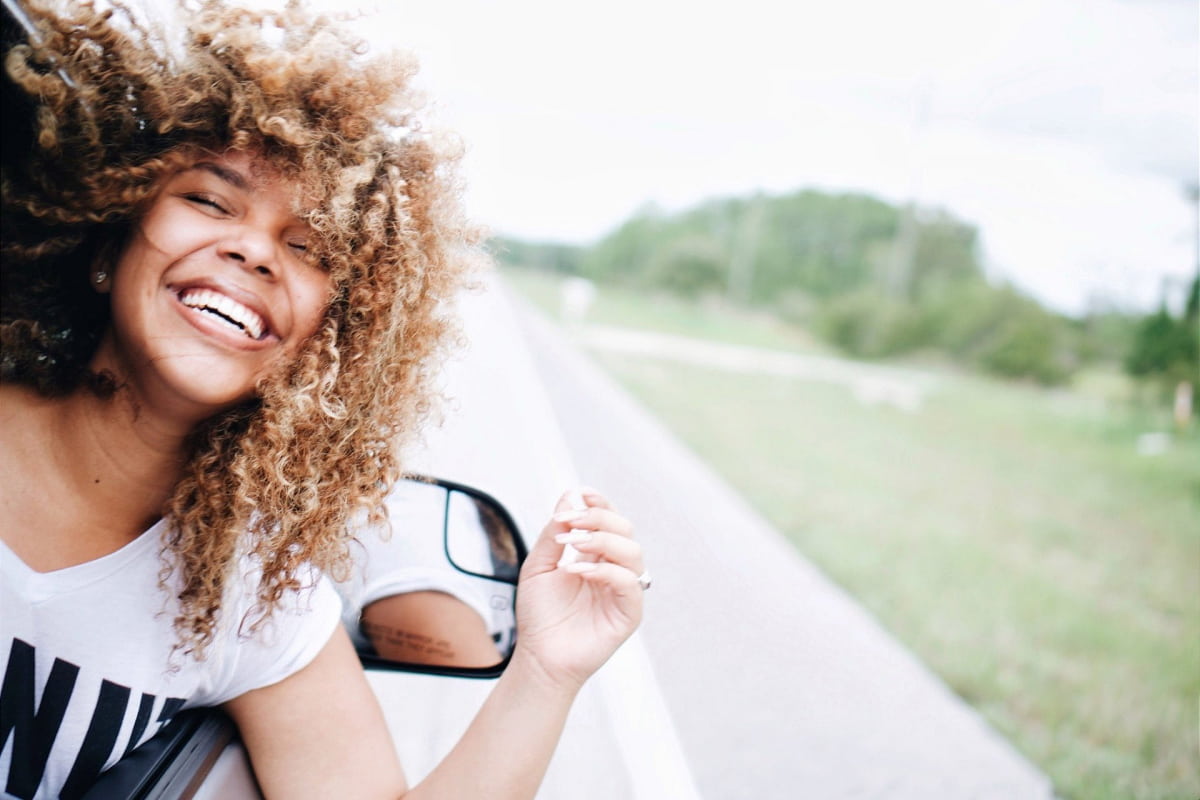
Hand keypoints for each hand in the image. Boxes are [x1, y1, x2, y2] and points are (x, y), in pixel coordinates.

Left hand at [513, 488, 644, 691]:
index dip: (600, 504)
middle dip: (598, 519)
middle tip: (570, 522)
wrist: (538, 656)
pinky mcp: (628, 613)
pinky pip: (629, 583)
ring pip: (632, 552)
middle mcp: (613, 571)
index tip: (582, 494)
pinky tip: (577, 571)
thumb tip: (569, 496)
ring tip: (571, 545)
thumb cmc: (539, 615)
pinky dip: (605, 570)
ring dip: (601, 540)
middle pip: (625, 531)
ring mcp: (623, 591)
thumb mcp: (538, 566)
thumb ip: (553, 532)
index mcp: (596, 558)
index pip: (609, 522)